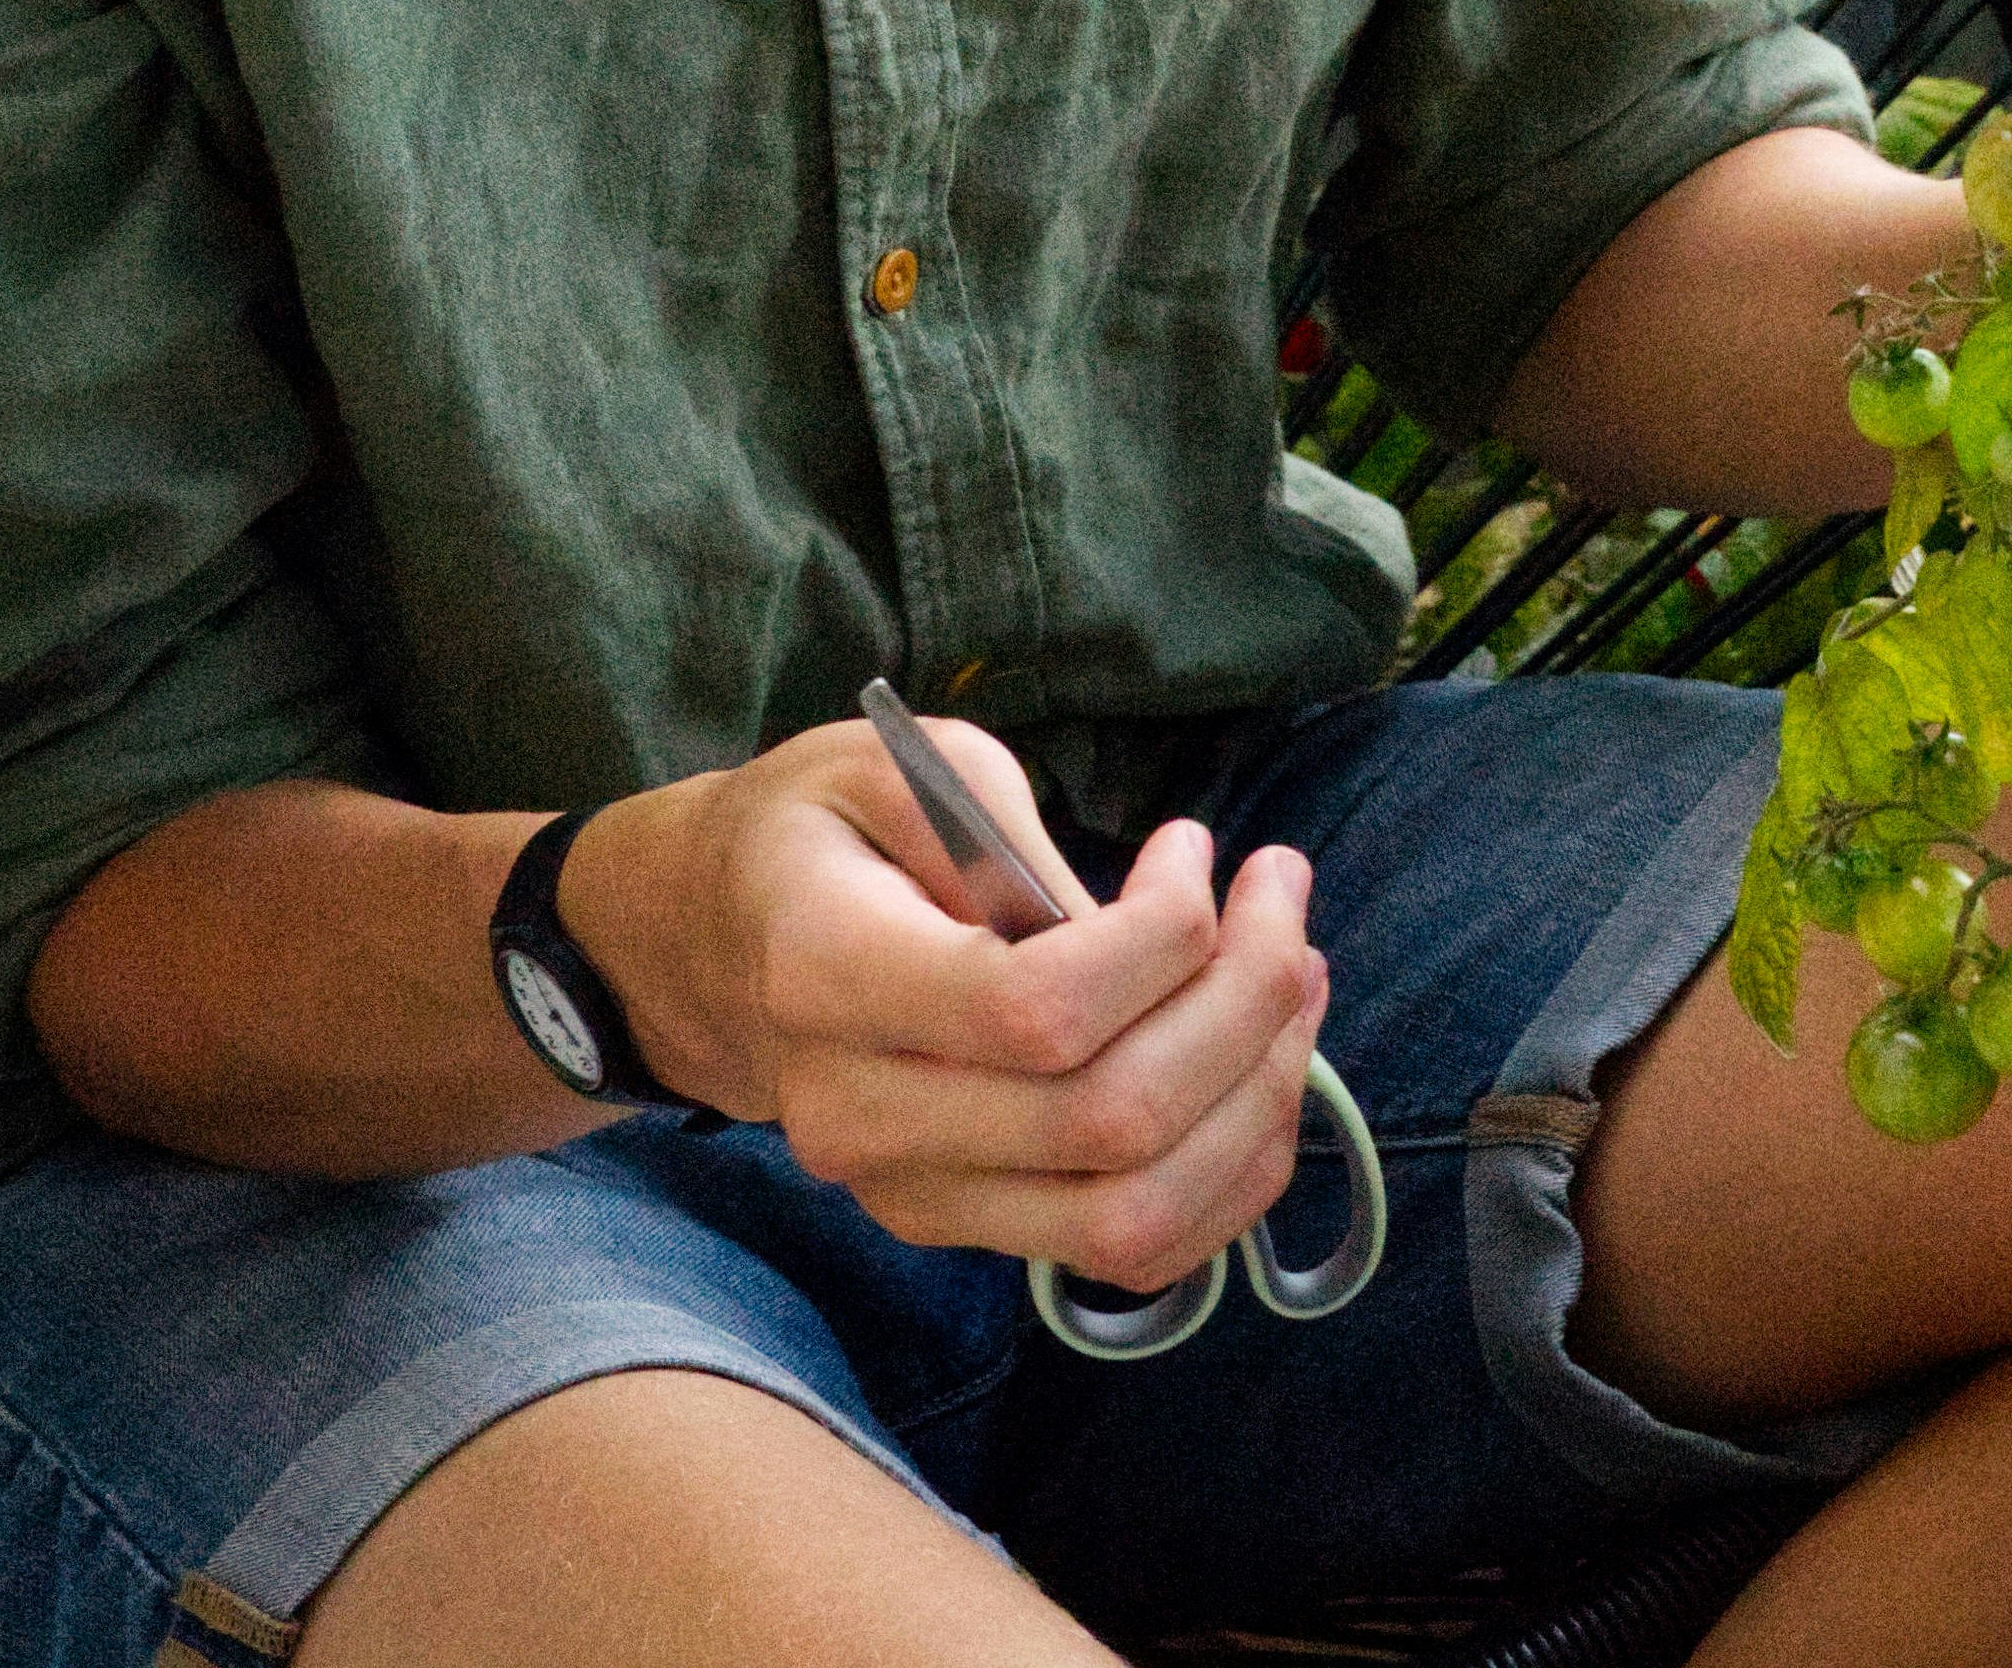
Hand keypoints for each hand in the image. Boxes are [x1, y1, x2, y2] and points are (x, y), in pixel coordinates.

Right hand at [562, 717, 1325, 1294]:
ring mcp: (911, 1195)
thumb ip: (1005, 828)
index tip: (1192, 847)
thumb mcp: (894, 762)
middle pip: (1107, 1119)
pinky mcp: (963, 1227)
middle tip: (1281, 890)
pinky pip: (1131, 1249)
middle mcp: (860, 1116)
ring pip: (1133, 1212)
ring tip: (1295, 968)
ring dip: (1256, 1093)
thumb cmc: (819, 831)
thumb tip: (1132, 921)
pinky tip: (1262, 1062)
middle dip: (1244, 999)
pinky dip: (1231, 1170)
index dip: (1162, 939)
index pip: (1032, 1012)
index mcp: (825, 976)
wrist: (717, 948)